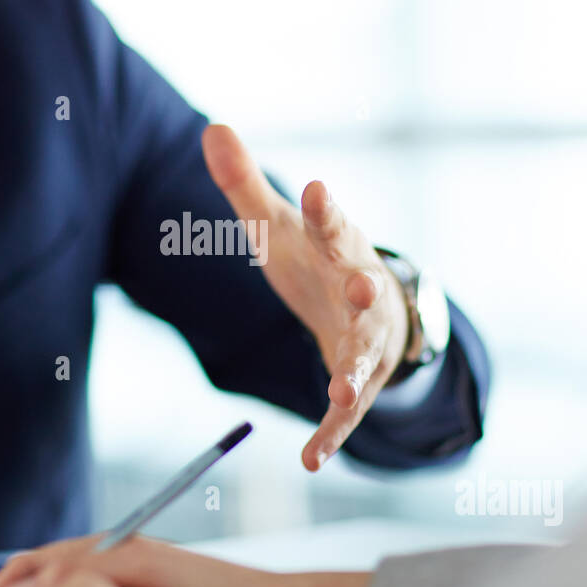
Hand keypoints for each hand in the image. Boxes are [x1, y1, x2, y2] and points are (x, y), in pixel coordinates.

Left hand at [202, 123, 409, 469]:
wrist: (375, 313)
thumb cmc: (316, 261)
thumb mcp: (275, 225)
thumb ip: (243, 183)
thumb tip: (211, 126)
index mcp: (337, 246)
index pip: (331, 223)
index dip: (324, 209)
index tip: (315, 190)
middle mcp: (360, 290)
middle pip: (364, 287)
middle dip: (366, 288)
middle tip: (365, 286)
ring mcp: (366, 340)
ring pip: (365, 355)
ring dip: (355, 372)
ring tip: (342, 391)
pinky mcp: (361, 383)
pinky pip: (347, 414)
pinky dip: (330, 436)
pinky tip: (310, 461)